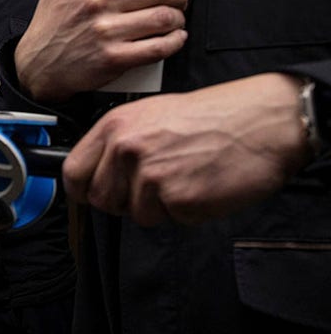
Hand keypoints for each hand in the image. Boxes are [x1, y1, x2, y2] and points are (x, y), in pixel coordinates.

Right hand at [14, 0, 188, 101]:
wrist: (36, 67)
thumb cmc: (48, 26)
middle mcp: (97, 3)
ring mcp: (106, 32)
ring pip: (163, 18)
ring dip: (179, 17)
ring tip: (177, 17)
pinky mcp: (113, 58)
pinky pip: (157, 48)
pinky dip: (175, 42)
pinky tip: (177, 37)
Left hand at [62, 73, 311, 225]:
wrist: (261, 121)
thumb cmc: (212, 116)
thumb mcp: (150, 115)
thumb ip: (119, 143)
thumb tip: (97, 172)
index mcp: (115, 126)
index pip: (73, 172)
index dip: (83, 189)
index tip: (93, 193)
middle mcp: (126, 149)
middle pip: (102, 200)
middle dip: (124, 201)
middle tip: (155, 186)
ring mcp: (150, 175)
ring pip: (136, 214)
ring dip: (160, 206)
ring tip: (185, 177)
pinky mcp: (177, 198)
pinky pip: (169, 219)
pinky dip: (186, 210)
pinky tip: (201, 185)